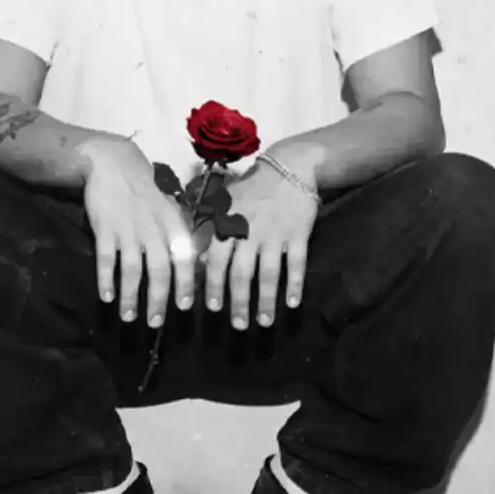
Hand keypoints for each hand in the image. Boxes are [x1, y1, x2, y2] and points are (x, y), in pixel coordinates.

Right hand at [79, 138, 197, 327]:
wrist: (114, 162)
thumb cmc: (146, 189)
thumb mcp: (170, 207)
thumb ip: (178, 235)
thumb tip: (191, 267)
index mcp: (173, 224)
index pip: (184, 259)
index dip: (185, 284)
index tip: (185, 307)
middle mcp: (153, 229)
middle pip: (158, 271)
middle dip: (157, 301)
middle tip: (155, 324)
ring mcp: (128, 229)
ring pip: (131, 270)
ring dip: (130, 296)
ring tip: (128, 317)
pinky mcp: (105, 228)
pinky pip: (106, 259)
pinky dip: (106, 279)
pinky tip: (105, 297)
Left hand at [204, 161, 318, 329]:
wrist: (290, 167)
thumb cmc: (252, 189)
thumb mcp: (226, 202)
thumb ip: (211, 230)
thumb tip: (196, 258)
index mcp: (229, 225)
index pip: (216, 261)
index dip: (213, 286)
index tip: (213, 309)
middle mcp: (250, 232)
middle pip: (242, 273)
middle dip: (238, 302)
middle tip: (237, 326)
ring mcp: (275, 234)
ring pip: (268, 273)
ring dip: (266, 300)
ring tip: (264, 323)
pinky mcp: (298, 234)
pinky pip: (296, 263)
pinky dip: (294, 284)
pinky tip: (292, 303)